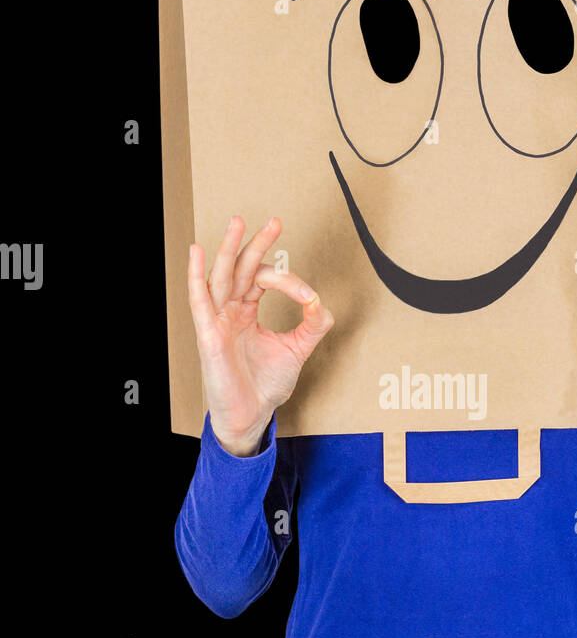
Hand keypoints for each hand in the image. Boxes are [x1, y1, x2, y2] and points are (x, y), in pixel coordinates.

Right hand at [188, 216, 333, 455]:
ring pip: (221, 276)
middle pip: (241, 268)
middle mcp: (230, 311)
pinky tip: (196, 252)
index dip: (288, 281)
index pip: (263, 279)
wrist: (253, 415)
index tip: (309, 296)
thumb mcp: (297, 349)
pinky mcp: (208, 335)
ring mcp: (217, 321)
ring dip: (229, 249)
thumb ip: (311, 324)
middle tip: (275, 222)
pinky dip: (195, 275)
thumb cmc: (266, 385)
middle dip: (257, 244)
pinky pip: (199, 301)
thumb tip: (320, 301)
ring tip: (238, 222)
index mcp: (247, 311)